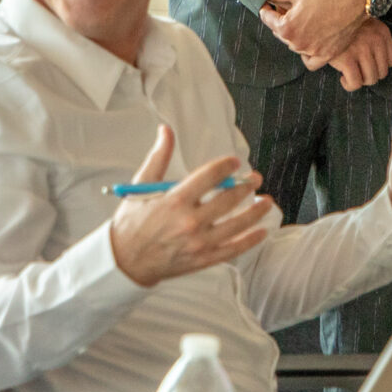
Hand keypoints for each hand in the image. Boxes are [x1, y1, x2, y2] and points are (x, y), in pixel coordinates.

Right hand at [107, 124, 274, 286]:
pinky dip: (249, 241)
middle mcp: (189, 221)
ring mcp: (198, 243)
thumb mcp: (142, 185)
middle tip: (255, 179)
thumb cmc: (133, 221)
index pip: (209, 177)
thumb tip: (166, 130)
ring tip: (266, 201)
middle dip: (245, 186)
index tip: (235, 162)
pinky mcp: (202, 259)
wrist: (125, 260)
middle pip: (227, 200)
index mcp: (175, 200)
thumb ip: (159, 157)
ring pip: (236, 224)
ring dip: (255, 212)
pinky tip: (261, 231)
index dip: (226, 167)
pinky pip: (232, 249)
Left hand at [260, 0, 368, 60]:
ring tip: (302, 21)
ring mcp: (311, 51)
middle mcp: (297, 43)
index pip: (267, 19)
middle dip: (281, 20)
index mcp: (287, 28)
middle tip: (287, 10)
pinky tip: (307, 43)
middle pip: (279, 32)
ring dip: (294, 34)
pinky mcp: (325, 55)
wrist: (353, 2)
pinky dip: (306, 54)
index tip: (267, 5)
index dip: (266, 8)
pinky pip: (310, 61)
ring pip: (294, 45)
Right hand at [317, 18, 391, 91]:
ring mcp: (361, 49)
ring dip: (359, 80)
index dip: (379, 65)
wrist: (319, 18)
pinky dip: (349, 85)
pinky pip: (355, 83)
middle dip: (369, 75)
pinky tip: (342, 77)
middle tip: (357, 70)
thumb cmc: (343, 24)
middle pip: (382, 72)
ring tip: (349, 73)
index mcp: (381, 31)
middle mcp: (375, 39)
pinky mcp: (346, 58)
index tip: (367, 63)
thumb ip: (381, 40)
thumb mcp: (367, 26)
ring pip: (370, 79)